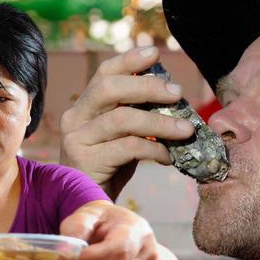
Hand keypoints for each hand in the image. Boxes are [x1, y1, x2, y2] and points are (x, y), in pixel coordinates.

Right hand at [60, 46, 194, 199]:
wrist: (87, 207)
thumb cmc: (108, 169)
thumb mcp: (120, 136)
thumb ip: (134, 115)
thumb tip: (170, 94)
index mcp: (83, 108)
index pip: (103, 74)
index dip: (129, 60)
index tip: (155, 53)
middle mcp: (74, 119)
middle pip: (109, 89)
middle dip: (147, 86)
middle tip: (177, 92)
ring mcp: (77, 139)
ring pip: (122, 118)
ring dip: (160, 122)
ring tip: (185, 130)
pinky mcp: (85, 161)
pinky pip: (128, 147)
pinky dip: (154, 149)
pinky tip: (168, 156)